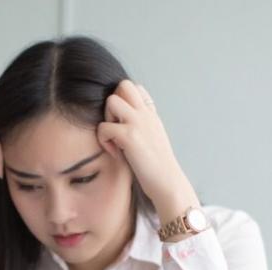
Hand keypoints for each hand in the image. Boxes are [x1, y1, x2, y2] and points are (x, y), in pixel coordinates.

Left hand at [96, 80, 191, 204]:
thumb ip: (142, 126)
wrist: (167, 183)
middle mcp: (146, 114)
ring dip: (107, 119)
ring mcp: (139, 123)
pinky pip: (104, 127)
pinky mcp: (130, 137)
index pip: (135, 88)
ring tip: (115, 139)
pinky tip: (117, 154)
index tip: (125, 123)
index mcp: (151, 114)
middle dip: (113, 104)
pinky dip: (105, 141)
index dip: (124, 101)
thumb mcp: (153, 138)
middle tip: (116, 126)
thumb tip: (123, 123)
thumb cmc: (157, 167)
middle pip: (123, 85)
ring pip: (111, 101)